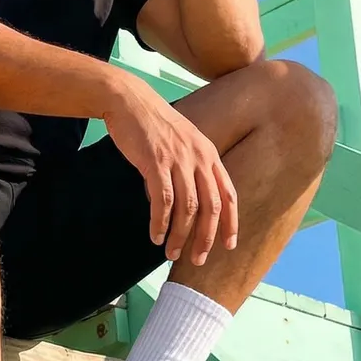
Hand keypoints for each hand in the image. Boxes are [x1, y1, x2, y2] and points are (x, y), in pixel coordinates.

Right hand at [103, 74, 238, 265]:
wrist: (130, 100)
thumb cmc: (154, 124)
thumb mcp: (184, 142)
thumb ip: (192, 168)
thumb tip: (188, 203)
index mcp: (209, 154)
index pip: (228, 194)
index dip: (230, 223)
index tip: (228, 246)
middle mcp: (199, 158)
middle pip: (210, 207)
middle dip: (206, 238)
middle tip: (197, 260)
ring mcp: (178, 160)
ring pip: (187, 209)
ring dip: (180, 235)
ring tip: (171, 253)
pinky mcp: (156, 162)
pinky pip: (163, 201)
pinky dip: (160, 222)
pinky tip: (155, 235)